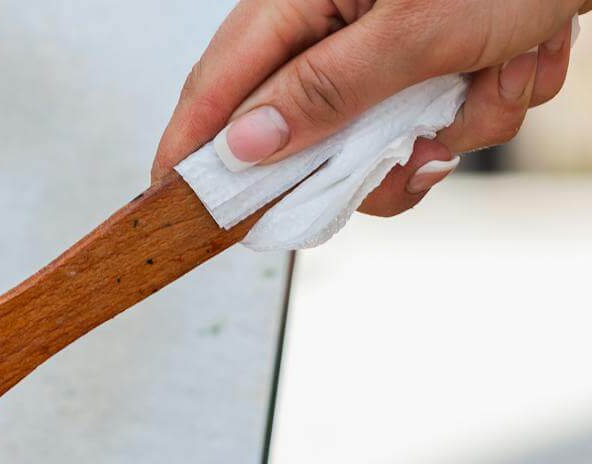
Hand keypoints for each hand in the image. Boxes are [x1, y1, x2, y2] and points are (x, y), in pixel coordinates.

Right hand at [153, 0, 584, 215]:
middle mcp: (338, 19)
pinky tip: (522, 57)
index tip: (177, 207)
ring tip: (498, 73)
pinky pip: (440, 121)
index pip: (218, 84)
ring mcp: (390, 42)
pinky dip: (490, 104)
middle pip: (303, 129)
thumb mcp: (417, 27)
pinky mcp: (438, 58)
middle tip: (408, 156)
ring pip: (382, 138)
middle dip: (368, 153)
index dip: (193, 150)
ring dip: (450, 126)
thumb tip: (243, 148)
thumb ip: (324, 92)